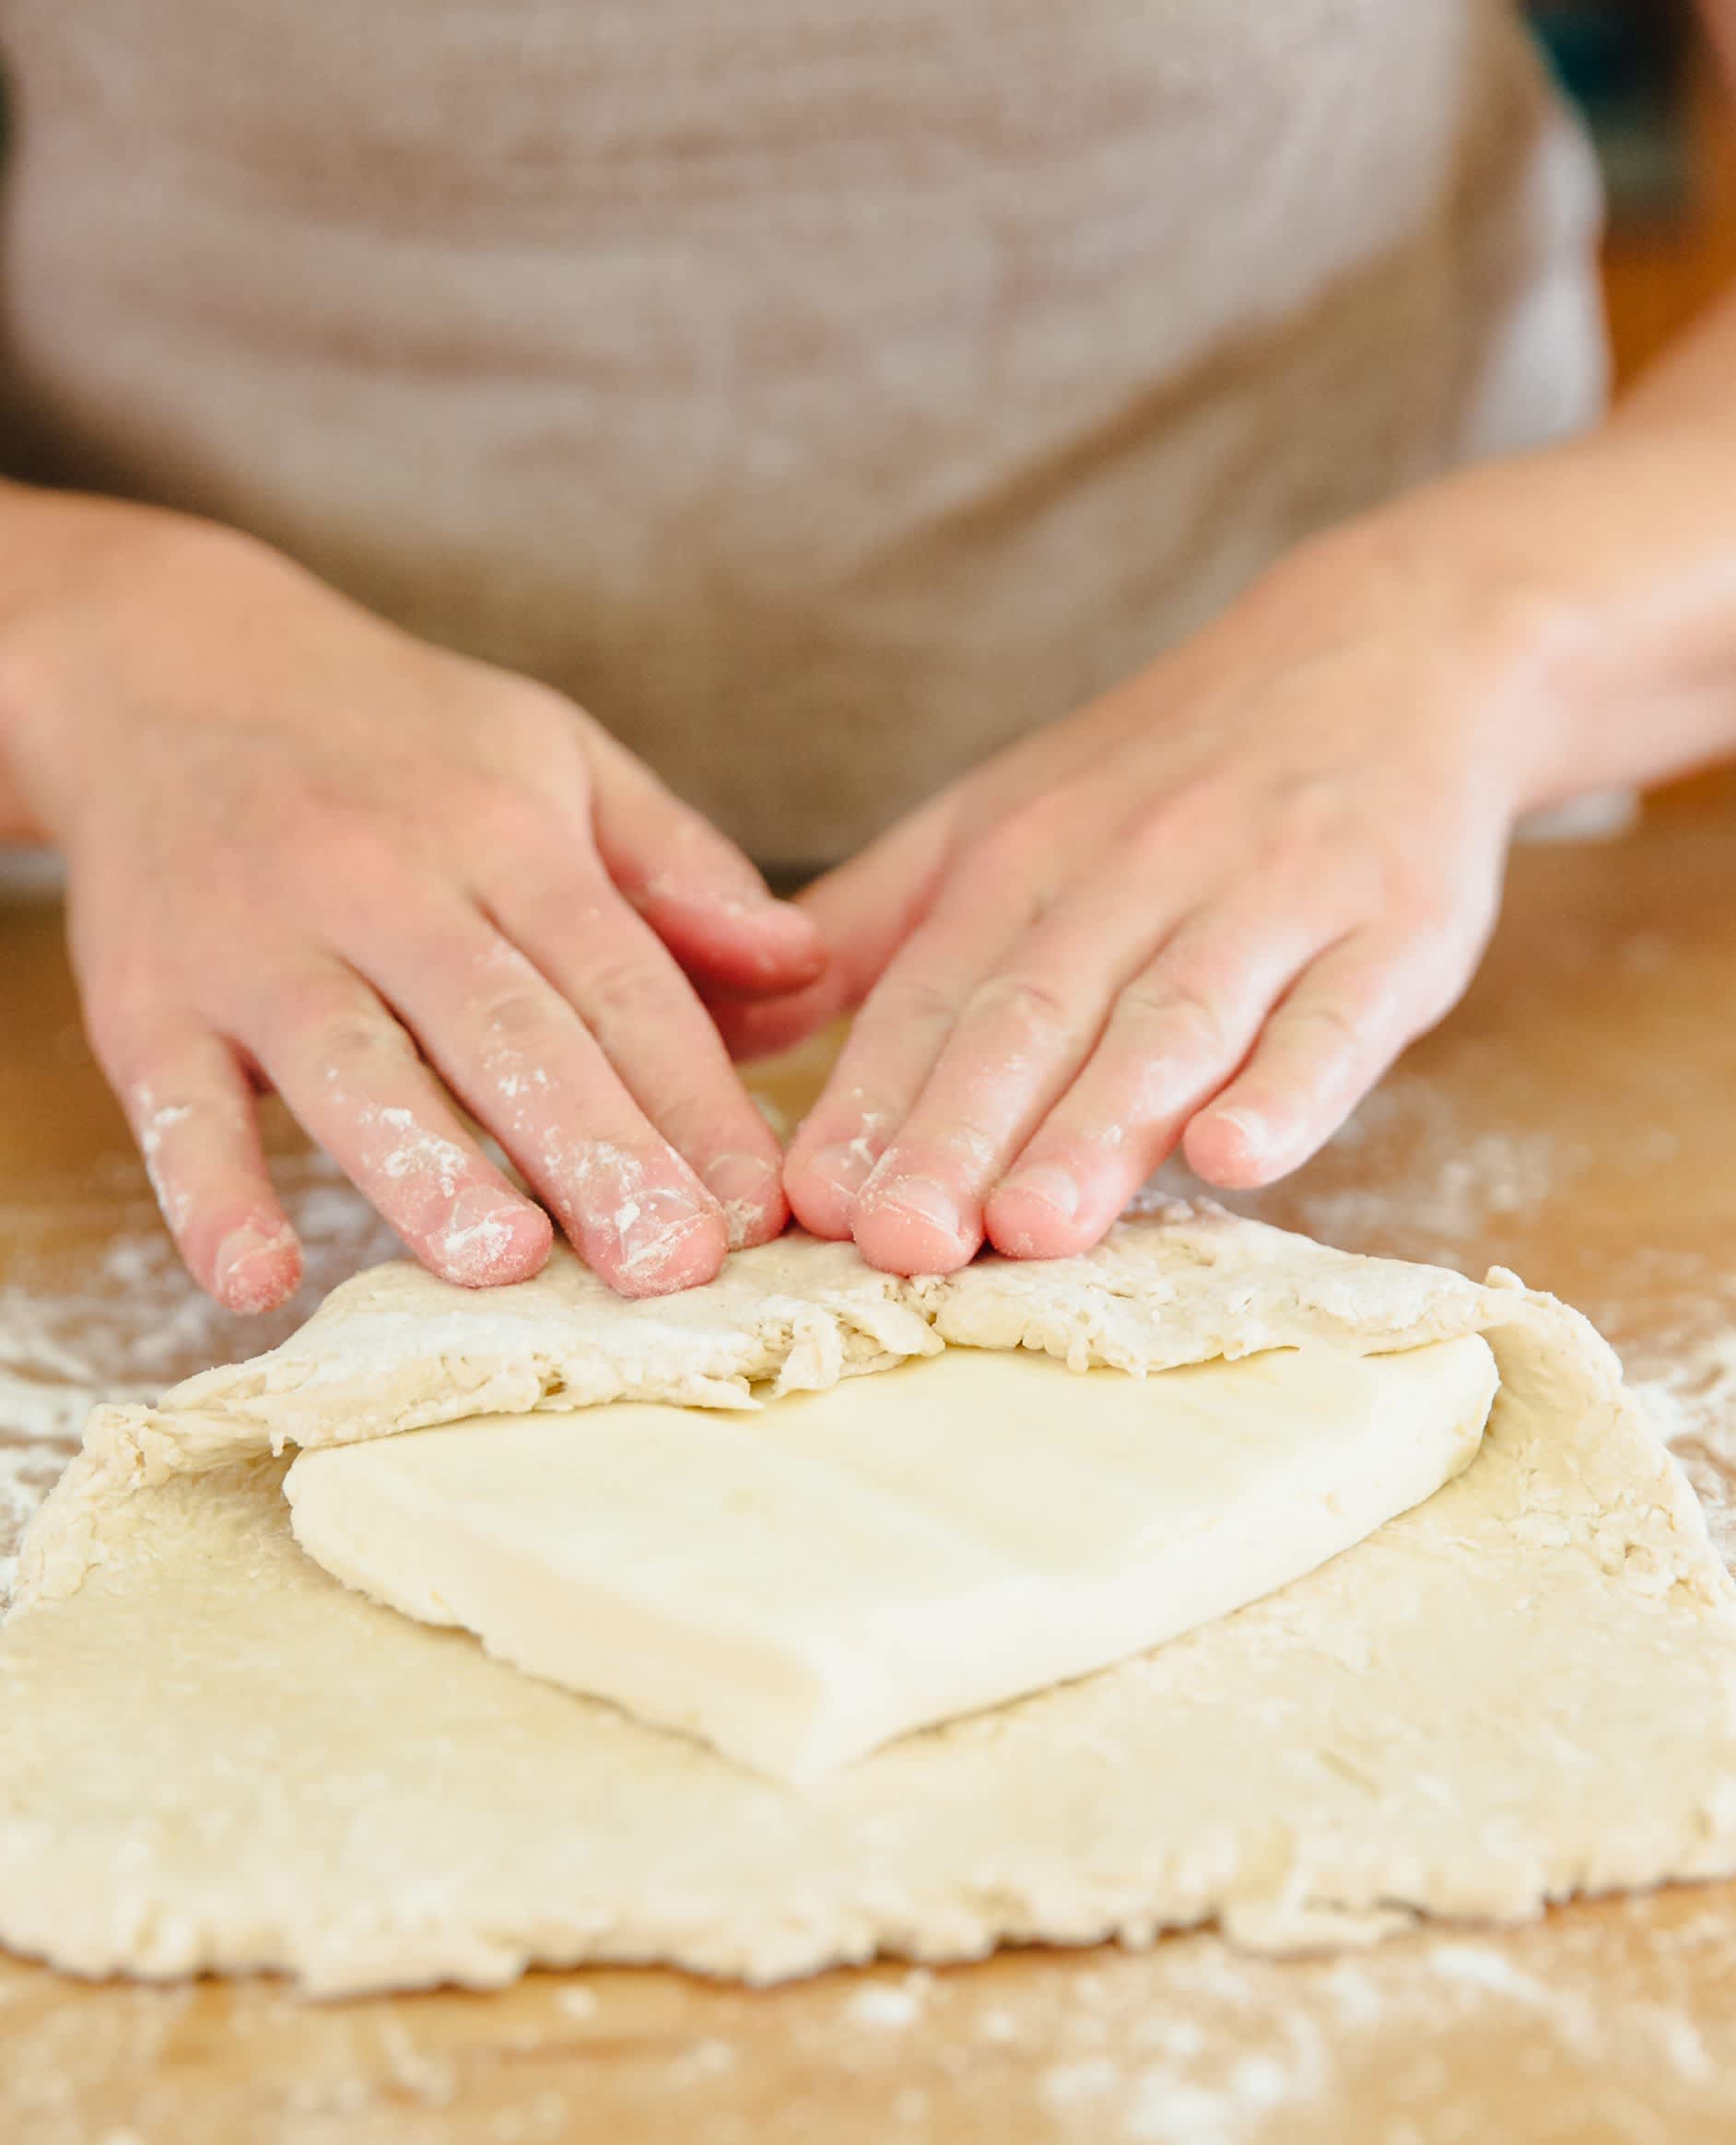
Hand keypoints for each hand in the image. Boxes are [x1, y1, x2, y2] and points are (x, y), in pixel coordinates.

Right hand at [0, 490, 823, 1307]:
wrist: (170, 664)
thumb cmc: (403, 744)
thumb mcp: (558, 759)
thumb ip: (680, 868)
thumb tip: (804, 966)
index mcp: (502, 832)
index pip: (617, 980)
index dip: (695, 1097)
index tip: (760, 1210)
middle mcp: (381, 882)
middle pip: (502, 1028)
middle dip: (594, 1150)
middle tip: (672, 1266)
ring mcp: (254, 943)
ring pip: (350, 1063)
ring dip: (426, 1169)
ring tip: (508, 1265)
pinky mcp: (143, 1000)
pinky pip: (174, 1107)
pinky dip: (209, 1196)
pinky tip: (257, 1282)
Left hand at [721, 508, 1546, 1272]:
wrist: (1388, 651)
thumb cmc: (1163, 776)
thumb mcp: (996, 821)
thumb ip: (868, 930)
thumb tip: (725, 1035)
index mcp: (1023, 854)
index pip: (933, 993)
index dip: (872, 1101)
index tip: (812, 1205)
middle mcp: (1136, 871)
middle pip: (1037, 1016)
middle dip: (963, 1133)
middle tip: (903, 1242)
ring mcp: (1270, 899)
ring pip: (1171, 1023)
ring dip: (1101, 1128)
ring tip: (1036, 1229)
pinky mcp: (1395, 930)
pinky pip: (1337, 1018)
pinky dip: (1289, 1089)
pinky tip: (1236, 1158)